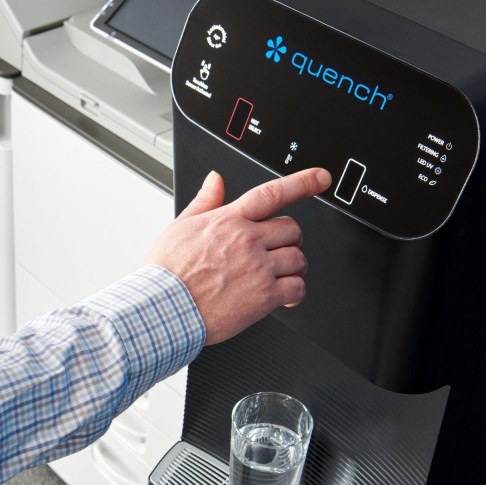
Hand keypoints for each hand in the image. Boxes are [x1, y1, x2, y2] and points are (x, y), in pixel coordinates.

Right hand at [146, 168, 331, 344]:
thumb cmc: (168, 272)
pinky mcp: (264, 296)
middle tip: (277, 252)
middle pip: (292, 229)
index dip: (302, 182)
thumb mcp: (181, 226)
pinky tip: (285, 297)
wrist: (164, 306)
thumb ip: (205, 201)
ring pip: (298, 258)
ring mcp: (258, 268)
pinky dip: (296, 293)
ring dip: (294, 267)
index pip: (273, 193)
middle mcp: (248, 240)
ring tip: (279, 276)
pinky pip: (297, 288)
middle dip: (288, 240)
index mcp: (230, 220)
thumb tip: (215, 179)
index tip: (321, 178)